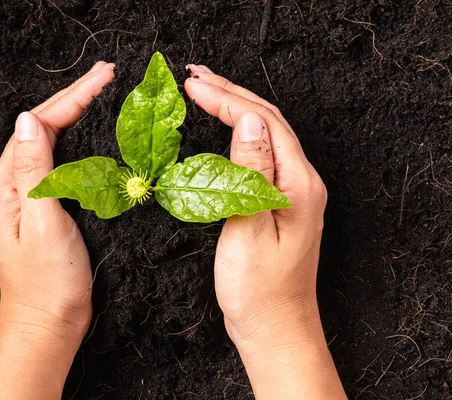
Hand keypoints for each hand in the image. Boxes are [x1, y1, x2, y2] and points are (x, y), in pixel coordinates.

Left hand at [0, 61, 114, 399]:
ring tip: (103, 95)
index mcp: (6, 183)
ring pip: (52, 142)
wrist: (48, 323)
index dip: (73, 98)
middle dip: (75, 98)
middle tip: (108, 75)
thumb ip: (34, 171)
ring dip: (77, 116)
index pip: (39, 125)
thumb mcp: (43, 222)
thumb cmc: (47, 282)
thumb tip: (27, 120)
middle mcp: (11, 184)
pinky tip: (95, 136)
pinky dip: (80, 142)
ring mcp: (27, 195)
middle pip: (43, 127)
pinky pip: (61, 163)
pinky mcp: (44, 207)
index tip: (104, 78)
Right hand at [185, 65, 345, 398]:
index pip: (263, 122)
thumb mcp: (248, 229)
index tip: (193, 85)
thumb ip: (251, 172)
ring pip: (265, 135)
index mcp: (297, 184)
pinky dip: (239, 133)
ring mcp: (292, 191)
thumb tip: (251, 119)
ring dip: (235, 108)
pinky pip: (261, 154)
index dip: (226, 99)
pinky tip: (224, 129)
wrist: (275, 328)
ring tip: (206, 90)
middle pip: (268, 121)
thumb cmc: (258, 290)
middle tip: (194, 76)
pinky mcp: (279, 202)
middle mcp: (301, 182)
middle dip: (231, 93)